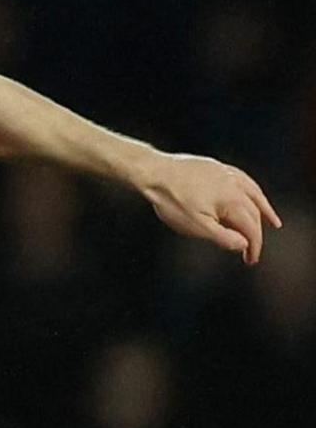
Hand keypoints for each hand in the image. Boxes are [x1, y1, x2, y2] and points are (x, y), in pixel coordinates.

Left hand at [134, 152, 281, 264]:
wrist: (153, 172)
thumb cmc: (172, 200)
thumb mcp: (196, 226)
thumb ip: (223, 237)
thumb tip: (244, 245)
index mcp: (233, 201)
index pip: (251, 228)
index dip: (254, 246)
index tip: (251, 260)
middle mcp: (236, 185)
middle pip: (254, 213)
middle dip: (256, 234)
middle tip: (251, 251)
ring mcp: (227, 174)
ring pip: (254, 194)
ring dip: (264, 210)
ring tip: (273, 222)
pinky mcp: (217, 167)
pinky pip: (244, 180)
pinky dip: (253, 191)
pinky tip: (252, 195)